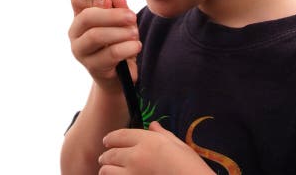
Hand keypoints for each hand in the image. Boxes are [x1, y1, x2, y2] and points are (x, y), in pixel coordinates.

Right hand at [68, 0, 140, 93]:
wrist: (119, 76)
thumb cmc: (118, 44)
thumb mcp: (122, 23)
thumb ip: (120, 9)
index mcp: (80, 16)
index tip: (110, 0)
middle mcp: (75, 33)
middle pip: (87, 17)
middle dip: (112, 15)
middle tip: (131, 17)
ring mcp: (81, 51)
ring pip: (96, 36)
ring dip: (121, 33)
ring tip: (135, 34)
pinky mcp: (92, 66)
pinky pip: (110, 53)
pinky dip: (126, 48)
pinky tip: (135, 46)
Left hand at [98, 122, 212, 174]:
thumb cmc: (191, 168)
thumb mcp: (180, 147)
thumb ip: (163, 135)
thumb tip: (154, 125)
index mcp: (148, 141)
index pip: (120, 136)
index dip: (110, 138)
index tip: (106, 141)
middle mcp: (136, 156)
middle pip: (110, 153)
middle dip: (106, 156)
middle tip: (104, 158)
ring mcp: (132, 173)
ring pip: (106, 170)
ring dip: (106, 169)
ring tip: (106, 170)